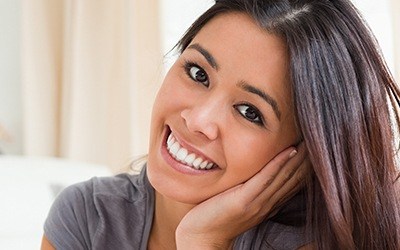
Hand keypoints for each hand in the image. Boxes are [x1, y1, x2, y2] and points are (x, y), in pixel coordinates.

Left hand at [175, 142, 309, 248]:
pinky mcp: (245, 200)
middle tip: (319, 140)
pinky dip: (279, 163)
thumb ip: (251, 188)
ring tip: (310, 140)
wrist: (202, 236)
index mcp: (268, 203)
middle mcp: (268, 203)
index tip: (315, 148)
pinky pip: (266, 178)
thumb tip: (256, 171)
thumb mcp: (239, 200)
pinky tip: (290, 150)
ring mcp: (258, 202)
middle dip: (308, 159)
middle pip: (294, 178)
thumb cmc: (217, 215)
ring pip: (285, 176)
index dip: (306, 166)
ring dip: (299, 158)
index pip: (293, 183)